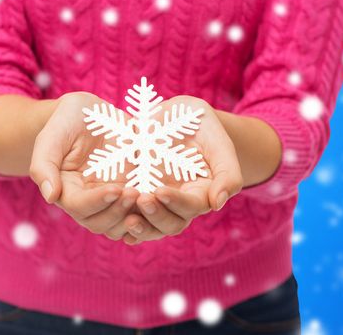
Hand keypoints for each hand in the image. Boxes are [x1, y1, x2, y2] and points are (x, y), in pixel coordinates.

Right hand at [30, 92, 140, 239]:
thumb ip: (44, 165)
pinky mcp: (129, 191)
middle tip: (135, 192)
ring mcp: (109, 199)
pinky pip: (138, 214)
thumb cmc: (67, 120)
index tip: (116, 188)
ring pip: (119, 226)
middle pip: (99, 223)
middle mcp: (86, 200)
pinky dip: (147, 213)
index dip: (97, 202)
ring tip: (146, 195)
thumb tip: (50, 197)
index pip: (78, 207)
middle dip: (117, 212)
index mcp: (65, 189)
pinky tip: (158, 198)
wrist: (91, 112)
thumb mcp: (52, 135)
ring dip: (132, 216)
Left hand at [122, 96, 243, 244]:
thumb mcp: (215, 137)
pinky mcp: (136, 196)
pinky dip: (123, 225)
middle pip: (172, 224)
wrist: (167, 115)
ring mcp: (157, 202)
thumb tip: (217, 204)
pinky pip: (130, 218)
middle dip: (157, 216)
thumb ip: (227, 171)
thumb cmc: (196, 122)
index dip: (177, 203)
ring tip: (126, 219)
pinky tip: (116, 224)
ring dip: (140, 227)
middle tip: (142, 199)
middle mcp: (179, 202)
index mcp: (202, 191)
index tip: (160, 190)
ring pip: (151, 227)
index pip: (193, 206)